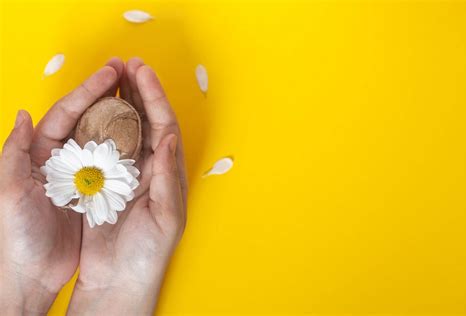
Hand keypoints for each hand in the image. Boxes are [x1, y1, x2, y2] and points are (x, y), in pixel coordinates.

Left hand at [0, 60, 121, 313]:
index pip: (66, 113)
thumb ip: (12, 154)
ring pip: (103, 135)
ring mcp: (79, 172)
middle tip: (129, 72)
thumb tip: (23, 115)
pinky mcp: (93, 189)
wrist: (33, 274)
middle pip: (86, 117)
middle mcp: (60, 157)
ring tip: (139, 93)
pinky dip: (126, 144)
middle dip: (108, 92)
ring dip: (120, 113)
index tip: (112, 72)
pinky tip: (140, 132)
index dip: (89, 90)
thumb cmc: (18, 235)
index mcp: (39, 153)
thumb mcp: (8, 194)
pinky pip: (113, 161)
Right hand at [67, 58, 187, 314]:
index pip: (164, 125)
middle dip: (138, 91)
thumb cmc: (149, 252)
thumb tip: (168, 137)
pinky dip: (99, 125)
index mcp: (167, 172)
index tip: (143, 72)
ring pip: (124, 128)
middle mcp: (149, 167)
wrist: (120, 279)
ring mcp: (127, 172)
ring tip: (111, 77)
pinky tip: (92, 109)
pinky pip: (102, 146)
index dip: (155, 97)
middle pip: (145, 120)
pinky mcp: (105, 181)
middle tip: (126, 64)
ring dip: (120, 102)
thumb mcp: (167, 217)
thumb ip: (167, 177)